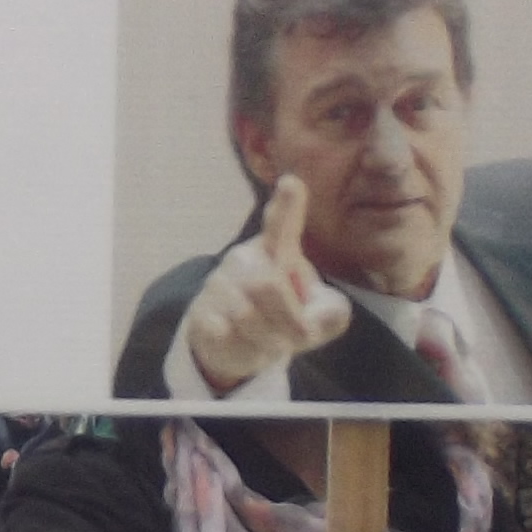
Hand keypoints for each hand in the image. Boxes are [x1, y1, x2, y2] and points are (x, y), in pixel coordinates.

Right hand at [179, 175, 351, 398]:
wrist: (235, 344)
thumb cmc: (284, 318)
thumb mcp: (320, 317)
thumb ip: (331, 314)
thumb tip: (317, 319)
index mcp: (277, 250)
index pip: (282, 224)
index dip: (287, 206)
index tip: (291, 184)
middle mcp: (245, 258)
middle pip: (268, 285)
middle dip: (289, 318)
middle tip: (299, 333)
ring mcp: (219, 283)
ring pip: (247, 316)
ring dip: (269, 339)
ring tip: (270, 338)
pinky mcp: (201, 311)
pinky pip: (224, 332)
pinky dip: (244, 347)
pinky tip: (243, 342)